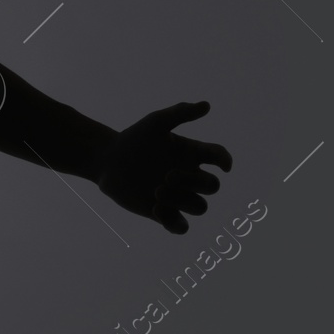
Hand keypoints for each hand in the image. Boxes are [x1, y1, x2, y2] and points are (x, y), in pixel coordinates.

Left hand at [96, 101, 233, 233]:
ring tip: (156, 191)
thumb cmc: (133, 139)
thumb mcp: (156, 123)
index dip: (225, 161)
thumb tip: (206, 105)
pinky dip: (175, 223)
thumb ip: (180, 113)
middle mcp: (188, 176)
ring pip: (200, 208)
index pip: (218, 157)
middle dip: (195, 183)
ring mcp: (177, 196)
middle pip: (212, 186)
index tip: (223, 165)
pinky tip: (156, 209)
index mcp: (191, 153)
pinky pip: (182, 227)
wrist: (108, 161)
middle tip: (167, 176)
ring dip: (183, 201)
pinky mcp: (162, 213)